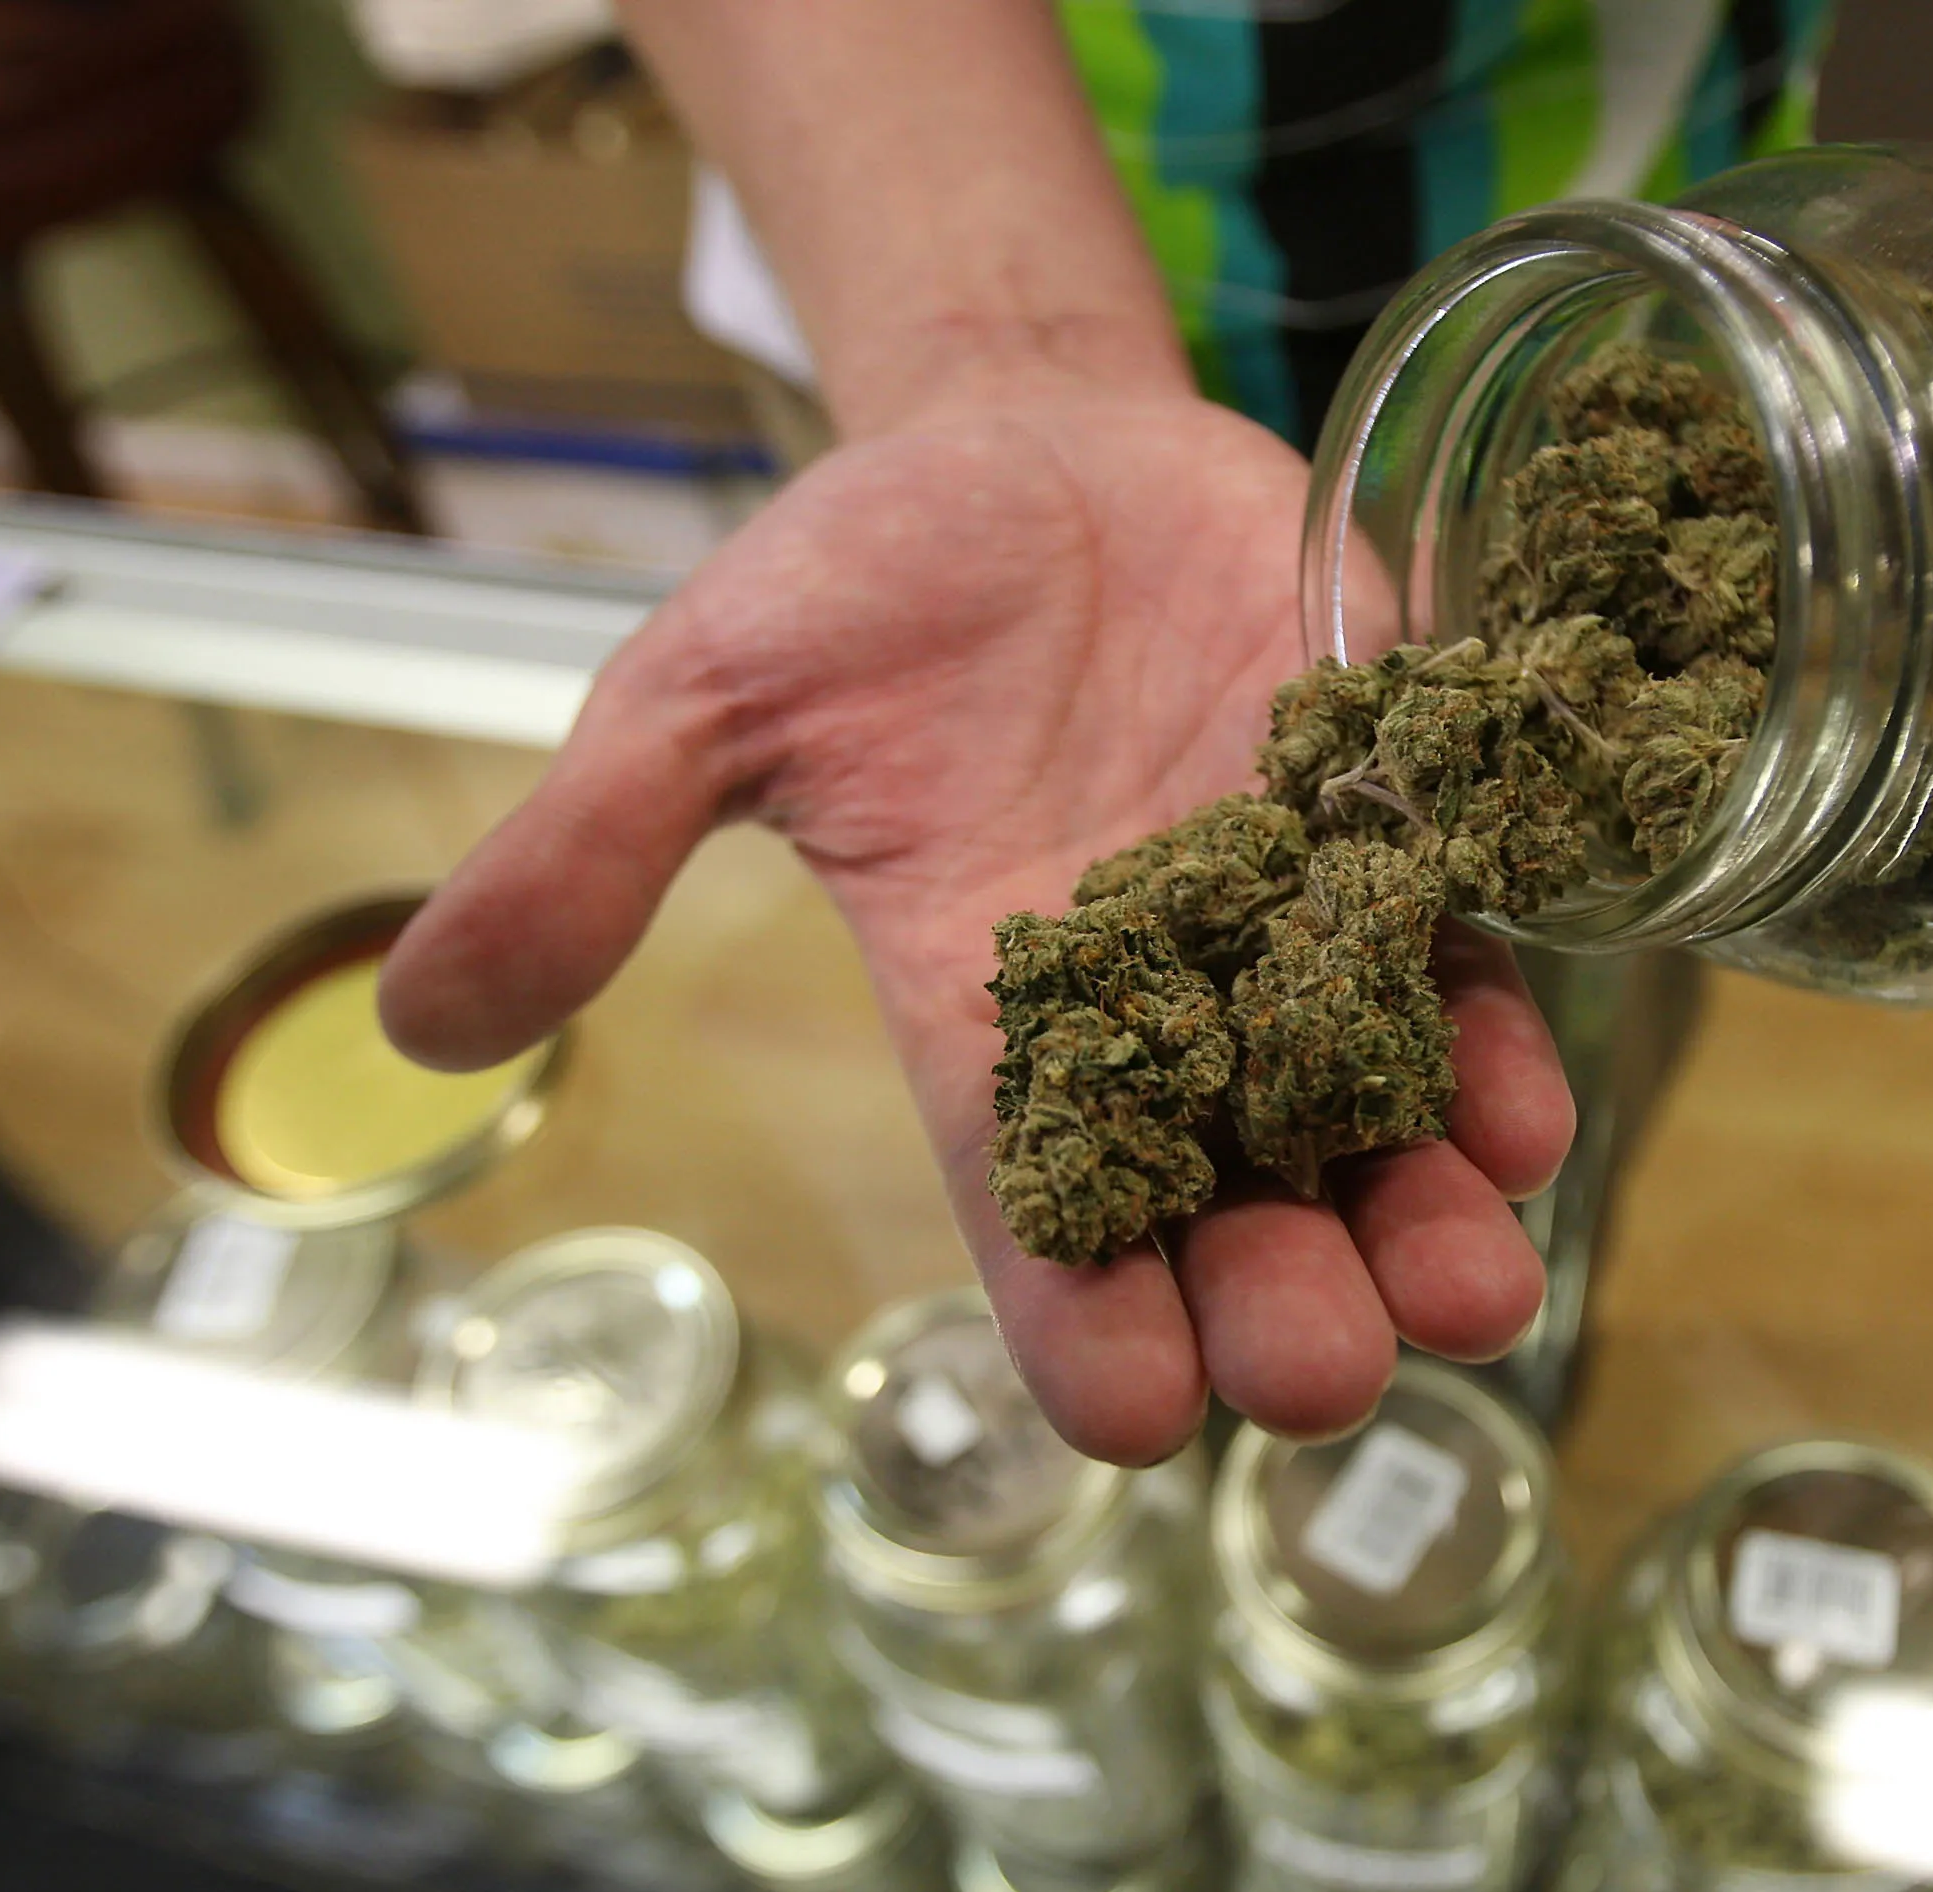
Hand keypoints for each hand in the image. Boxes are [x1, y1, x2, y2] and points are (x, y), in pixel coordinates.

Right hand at [376, 388, 1571, 1464]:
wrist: (1031, 437)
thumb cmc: (859, 580)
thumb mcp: (700, 696)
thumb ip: (590, 848)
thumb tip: (409, 1017)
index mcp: (983, 1011)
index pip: (1030, 1209)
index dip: (1083, 1321)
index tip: (1133, 1414)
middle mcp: (1155, 1006)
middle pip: (1230, 1205)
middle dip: (1282, 1303)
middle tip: (1323, 1369)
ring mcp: (1287, 922)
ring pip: (1372, 1121)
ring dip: (1427, 1216)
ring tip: (1468, 1294)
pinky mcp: (1390, 826)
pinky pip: (1461, 964)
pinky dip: (1496, 1042)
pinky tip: (1523, 1106)